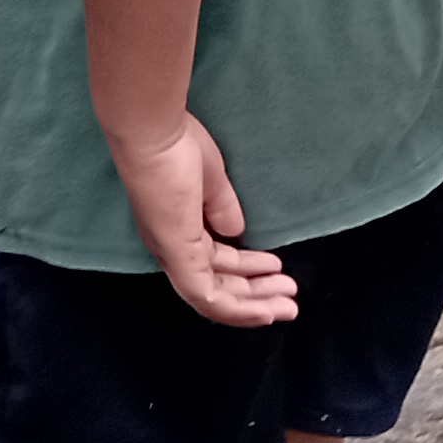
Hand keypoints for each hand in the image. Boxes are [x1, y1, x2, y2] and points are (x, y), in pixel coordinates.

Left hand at [110, 114, 297, 328]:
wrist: (152, 131)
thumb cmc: (176, 145)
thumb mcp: (210, 181)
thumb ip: (222, 208)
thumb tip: (236, 232)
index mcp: (175, 229)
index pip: (212, 263)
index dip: (247, 271)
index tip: (276, 269)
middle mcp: (170, 247)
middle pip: (217, 285)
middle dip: (256, 294)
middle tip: (290, 298)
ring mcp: (172, 253)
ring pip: (215, 298)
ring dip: (254, 306)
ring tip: (288, 305)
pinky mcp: (177, 254)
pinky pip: (207, 297)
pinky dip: (239, 310)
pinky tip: (266, 311)